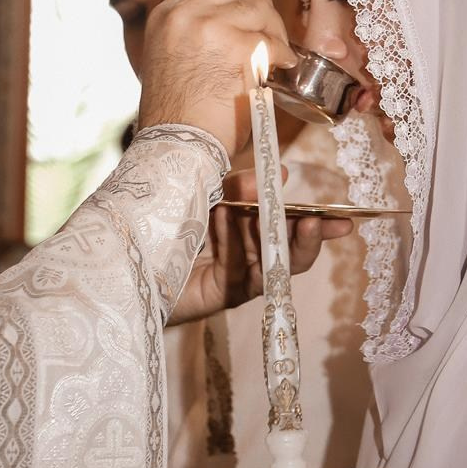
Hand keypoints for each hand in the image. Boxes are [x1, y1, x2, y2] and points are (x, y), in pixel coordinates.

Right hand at [138, 0, 295, 156]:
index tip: (249, 15)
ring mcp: (210, 26)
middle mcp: (184, 13)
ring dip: (274, 32)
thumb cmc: (178, 115)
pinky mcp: (237, 48)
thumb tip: (230, 19)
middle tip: (269, 29)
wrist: (177, 146)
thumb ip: (194, 32)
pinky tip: (280, 70)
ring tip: (275, 56)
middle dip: (260, 0)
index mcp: (166, 15)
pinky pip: (272, 41)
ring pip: (259, 8)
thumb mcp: (171, 58)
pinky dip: (283, 55)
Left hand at [167, 168, 352, 322]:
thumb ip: (238, 187)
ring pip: (277, 262)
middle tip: (333, 222)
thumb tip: (281, 174)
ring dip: (291, 241)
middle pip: (287, 246)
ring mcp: (236, 274)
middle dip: (311, 234)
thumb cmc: (160, 221)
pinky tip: (253, 227)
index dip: (312, 218)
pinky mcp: (225, 294)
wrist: (125, 254)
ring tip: (306, 221)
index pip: (284, 221)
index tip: (341, 214)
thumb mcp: (205, 193)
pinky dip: (257, 252)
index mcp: (241, 224)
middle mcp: (243, 251)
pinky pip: (252, 275)